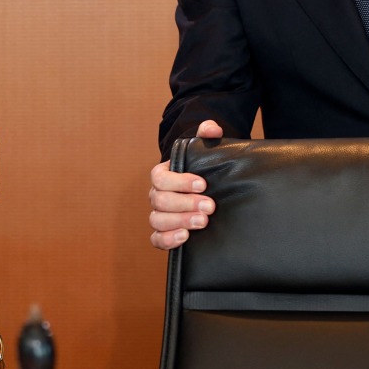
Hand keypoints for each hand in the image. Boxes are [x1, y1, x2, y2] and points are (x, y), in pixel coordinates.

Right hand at [149, 120, 222, 249]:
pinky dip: (168, 239)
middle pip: (160, 200)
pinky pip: (157, 239)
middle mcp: (156, 195)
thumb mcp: (206, 150)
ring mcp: (159, 214)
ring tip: (203, 222)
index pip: (160, 178)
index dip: (180, 182)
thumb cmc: (202, 168)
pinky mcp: (164, 232)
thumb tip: (211, 128)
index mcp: (162, 174)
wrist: (206, 188)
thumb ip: (208, 135)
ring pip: (157, 220)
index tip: (203, 184)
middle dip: (186, 204)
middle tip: (210, 206)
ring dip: (180, 221)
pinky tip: (185, 237)